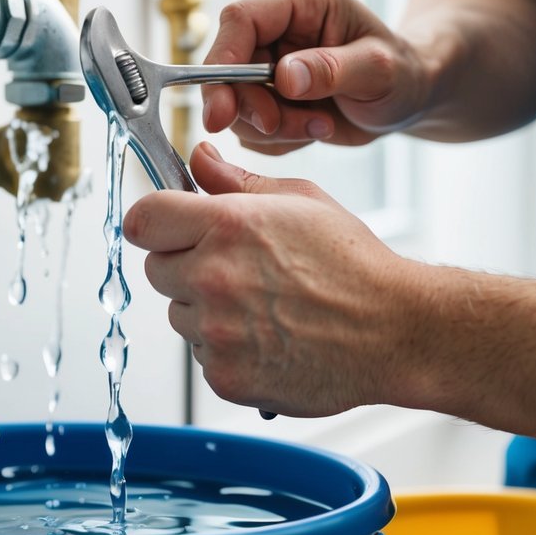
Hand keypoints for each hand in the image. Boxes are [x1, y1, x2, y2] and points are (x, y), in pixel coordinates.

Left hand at [122, 142, 424, 416]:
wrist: (393, 331)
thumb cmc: (354, 266)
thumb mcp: (300, 200)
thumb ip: (236, 182)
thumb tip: (200, 158)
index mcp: (226, 226)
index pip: (142, 220)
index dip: (154, 221)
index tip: (167, 227)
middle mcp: (213, 277)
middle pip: (156, 269)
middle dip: (185, 265)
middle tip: (234, 268)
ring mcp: (216, 332)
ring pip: (180, 315)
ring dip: (206, 310)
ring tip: (261, 306)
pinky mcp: (225, 376)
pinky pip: (203, 357)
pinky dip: (226, 350)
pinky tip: (268, 337)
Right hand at [202, 0, 431, 154]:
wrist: (408, 98)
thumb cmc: (404, 74)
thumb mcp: (380, 71)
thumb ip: (332, 70)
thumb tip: (284, 76)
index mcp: (302, 2)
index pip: (240, 19)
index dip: (223, 61)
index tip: (224, 111)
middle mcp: (278, 28)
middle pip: (228, 67)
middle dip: (252, 108)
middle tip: (287, 127)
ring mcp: (269, 61)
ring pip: (236, 103)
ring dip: (273, 128)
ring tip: (320, 126)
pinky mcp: (267, 93)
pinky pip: (250, 126)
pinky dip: (278, 139)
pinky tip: (314, 129)